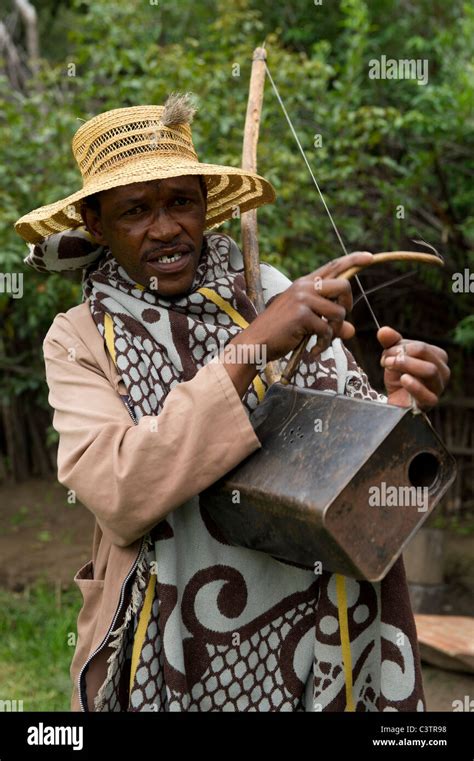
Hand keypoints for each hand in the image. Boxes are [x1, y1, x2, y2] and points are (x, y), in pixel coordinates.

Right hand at [234, 251, 373, 362]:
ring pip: (338, 312)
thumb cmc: (280, 333)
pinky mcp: (302, 315)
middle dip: (347, 305)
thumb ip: (329, 323)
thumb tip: (351, 330)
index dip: (353, 260)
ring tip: (322, 342)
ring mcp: (303, 299)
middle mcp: (304, 287)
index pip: (333, 266)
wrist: (256, 343)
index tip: (370, 257)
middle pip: (343, 286)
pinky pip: (327, 330)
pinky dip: (324, 344)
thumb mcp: (307, 324)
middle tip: (338, 321)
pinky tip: (314, 351)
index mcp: (304, 284)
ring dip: (335, 331)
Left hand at [378, 326, 449, 408]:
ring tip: (388, 366)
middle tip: (385, 360)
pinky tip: (403, 379)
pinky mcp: (430, 403)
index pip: (421, 346)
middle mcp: (443, 371)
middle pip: (425, 353)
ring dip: (405, 365)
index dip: (400, 347)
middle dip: (401, 354)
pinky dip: (414, 385)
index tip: (387, 354)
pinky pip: (428, 395)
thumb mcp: (394, 356)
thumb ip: (390, 342)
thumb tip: (383, 330)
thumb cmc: (399, 376)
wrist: (396, 400)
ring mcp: (439, 388)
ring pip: (430, 370)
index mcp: (438, 356)